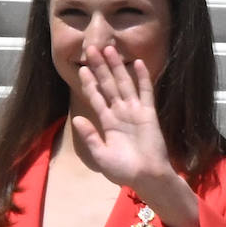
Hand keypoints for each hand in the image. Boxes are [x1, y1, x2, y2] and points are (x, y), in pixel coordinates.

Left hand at [71, 45, 176, 192]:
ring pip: (124, 84)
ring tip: (110, 49)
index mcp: (108, 123)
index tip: (81, 68)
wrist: (147, 177)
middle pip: (108, 85)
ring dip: (117, 67)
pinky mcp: (148, 113)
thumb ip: (90, 137)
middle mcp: (120, 113)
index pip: (96, 98)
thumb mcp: (101, 155)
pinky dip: (142, 78)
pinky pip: (145, 92)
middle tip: (92, 49)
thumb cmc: (124, 170)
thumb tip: (77, 119)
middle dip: (100, 67)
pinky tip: (138, 63)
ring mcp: (135, 111)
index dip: (89, 83)